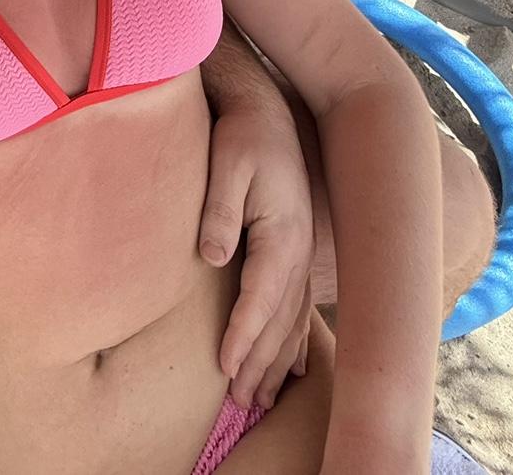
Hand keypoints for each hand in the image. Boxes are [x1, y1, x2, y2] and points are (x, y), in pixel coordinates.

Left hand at [199, 104, 314, 407]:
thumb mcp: (227, 165)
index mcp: (282, 236)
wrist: (266, 112)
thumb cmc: (243, 137)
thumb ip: (219, 212)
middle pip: (280, 320)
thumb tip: (211, 257)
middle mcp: (298, 252)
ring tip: (257, 396)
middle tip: (238, 400)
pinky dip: (293, 340)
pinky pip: (298, 307)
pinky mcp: (295, 250)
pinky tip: (291, 368)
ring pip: (291, 320)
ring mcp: (301, 253)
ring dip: (276, 360)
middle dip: (259, 362)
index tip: (224, 365)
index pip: (261, 298)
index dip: (243, 335)